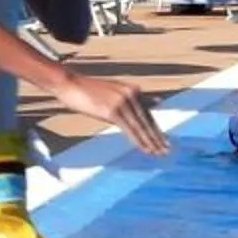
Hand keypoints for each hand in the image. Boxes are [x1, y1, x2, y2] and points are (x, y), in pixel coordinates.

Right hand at [51, 68, 166, 155]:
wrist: (69, 83)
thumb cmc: (87, 89)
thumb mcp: (112, 92)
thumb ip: (129, 100)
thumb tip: (149, 106)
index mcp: (133, 90)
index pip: (148, 114)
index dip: (156, 129)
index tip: (164, 141)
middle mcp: (132, 94)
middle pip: (148, 121)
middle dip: (158, 138)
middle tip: (167, 151)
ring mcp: (123, 102)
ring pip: (141, 127)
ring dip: (151, 142)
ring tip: (159, 154)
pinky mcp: (114, 111)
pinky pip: (130, 130)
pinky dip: (140, 141)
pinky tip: (146, 150)